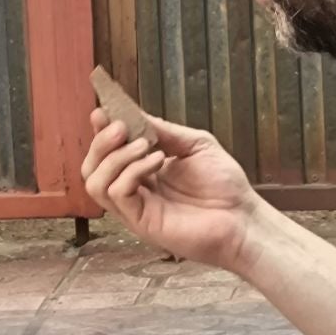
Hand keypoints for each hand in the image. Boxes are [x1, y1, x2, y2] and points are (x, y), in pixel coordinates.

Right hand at [81, 107, 260, 270]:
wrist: (243, 217)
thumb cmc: (224, 185)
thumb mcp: (194, 145)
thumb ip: (164, 131)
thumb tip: (133, 114)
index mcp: (141, 172)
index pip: (106, 153)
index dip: (99, 133)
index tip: (101, 112)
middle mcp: (133, 190)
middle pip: (91, 167)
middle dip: (100, 142)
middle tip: (121, 127)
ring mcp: (133, 208)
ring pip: (95, 182)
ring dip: (115, 157)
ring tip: (144, 145)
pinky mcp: (140, 222)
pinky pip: (118, 193)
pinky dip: (132, 171)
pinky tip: (158, 161)